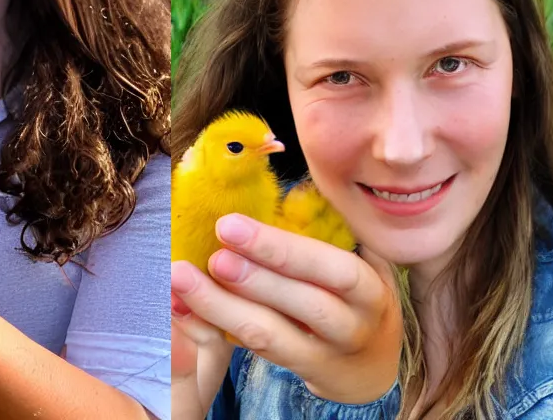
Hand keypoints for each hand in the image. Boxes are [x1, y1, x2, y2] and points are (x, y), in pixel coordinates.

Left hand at [173, 214, 401, 405]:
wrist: (371, 365)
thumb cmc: (352, 292)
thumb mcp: (357, 259)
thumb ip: (326, 230)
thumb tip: (280, 179)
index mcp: (368, 288)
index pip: (332, 268)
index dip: (281, 248)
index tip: (230, 224)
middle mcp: (353, 327)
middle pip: (305, 305)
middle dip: (254, 280)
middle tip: (212, 256)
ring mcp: (325, 356)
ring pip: (272, 336)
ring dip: (222, 308)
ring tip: (181, 280)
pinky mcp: (297, 373)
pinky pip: (254, 352)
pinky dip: (215, 327)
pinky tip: (182, 307)